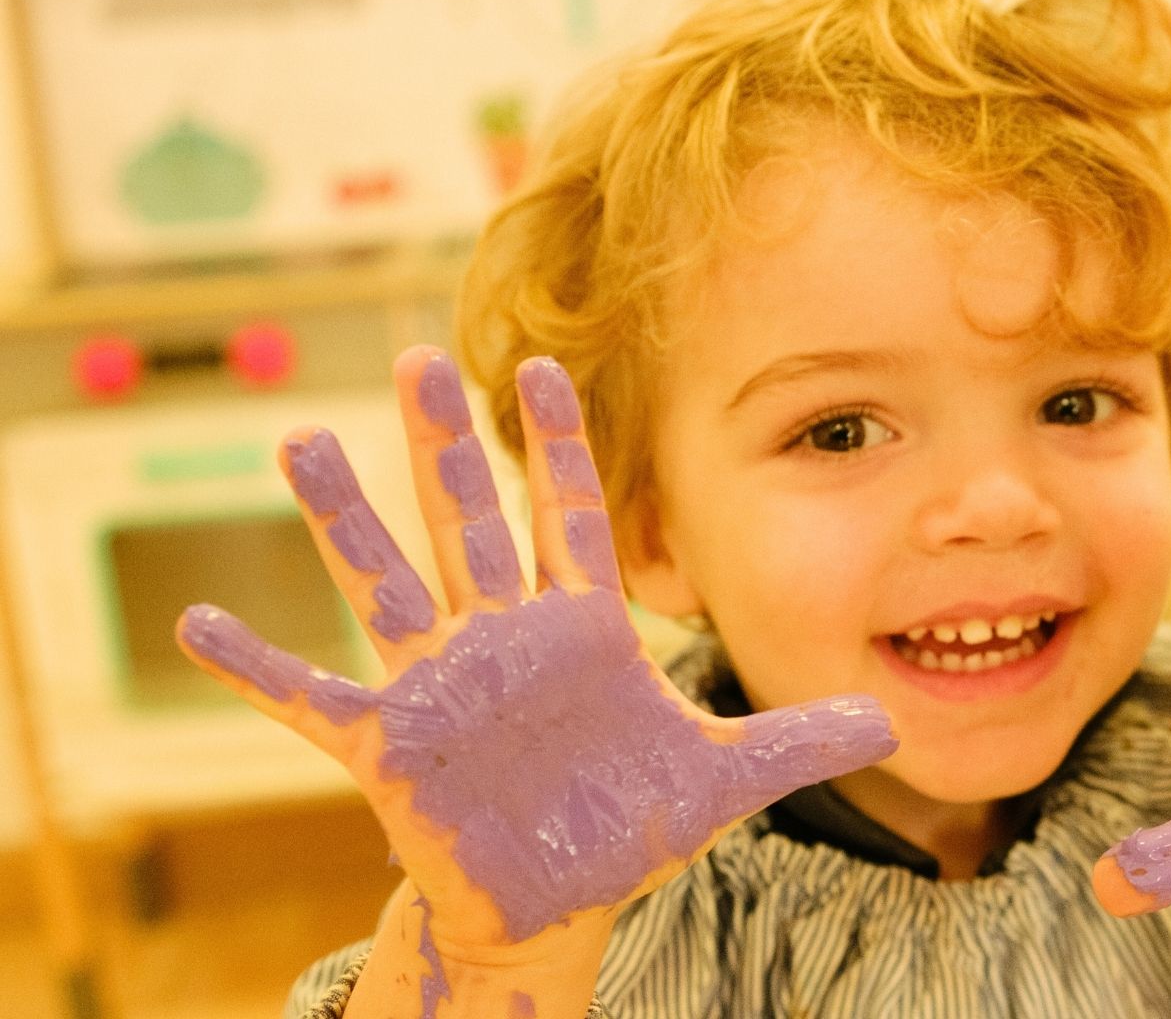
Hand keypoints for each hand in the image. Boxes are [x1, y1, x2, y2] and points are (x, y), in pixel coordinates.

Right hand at [177, 347, 896, 948]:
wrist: (555, 899)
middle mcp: (502, 638)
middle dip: (446, 444)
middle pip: (469, 522)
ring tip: (299, 443)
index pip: (571, 515)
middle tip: (416, 356)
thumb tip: (892, 721)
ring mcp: (440, 686)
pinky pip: (308, 698)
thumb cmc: (625, 828)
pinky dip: (254, 667)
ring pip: (384, 583)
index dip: (560, 443)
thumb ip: (801, 739)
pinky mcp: (389, 745)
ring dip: (342, 518)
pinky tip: (194, 625)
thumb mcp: (723, 777)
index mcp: (577, 629)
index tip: (537, 364)